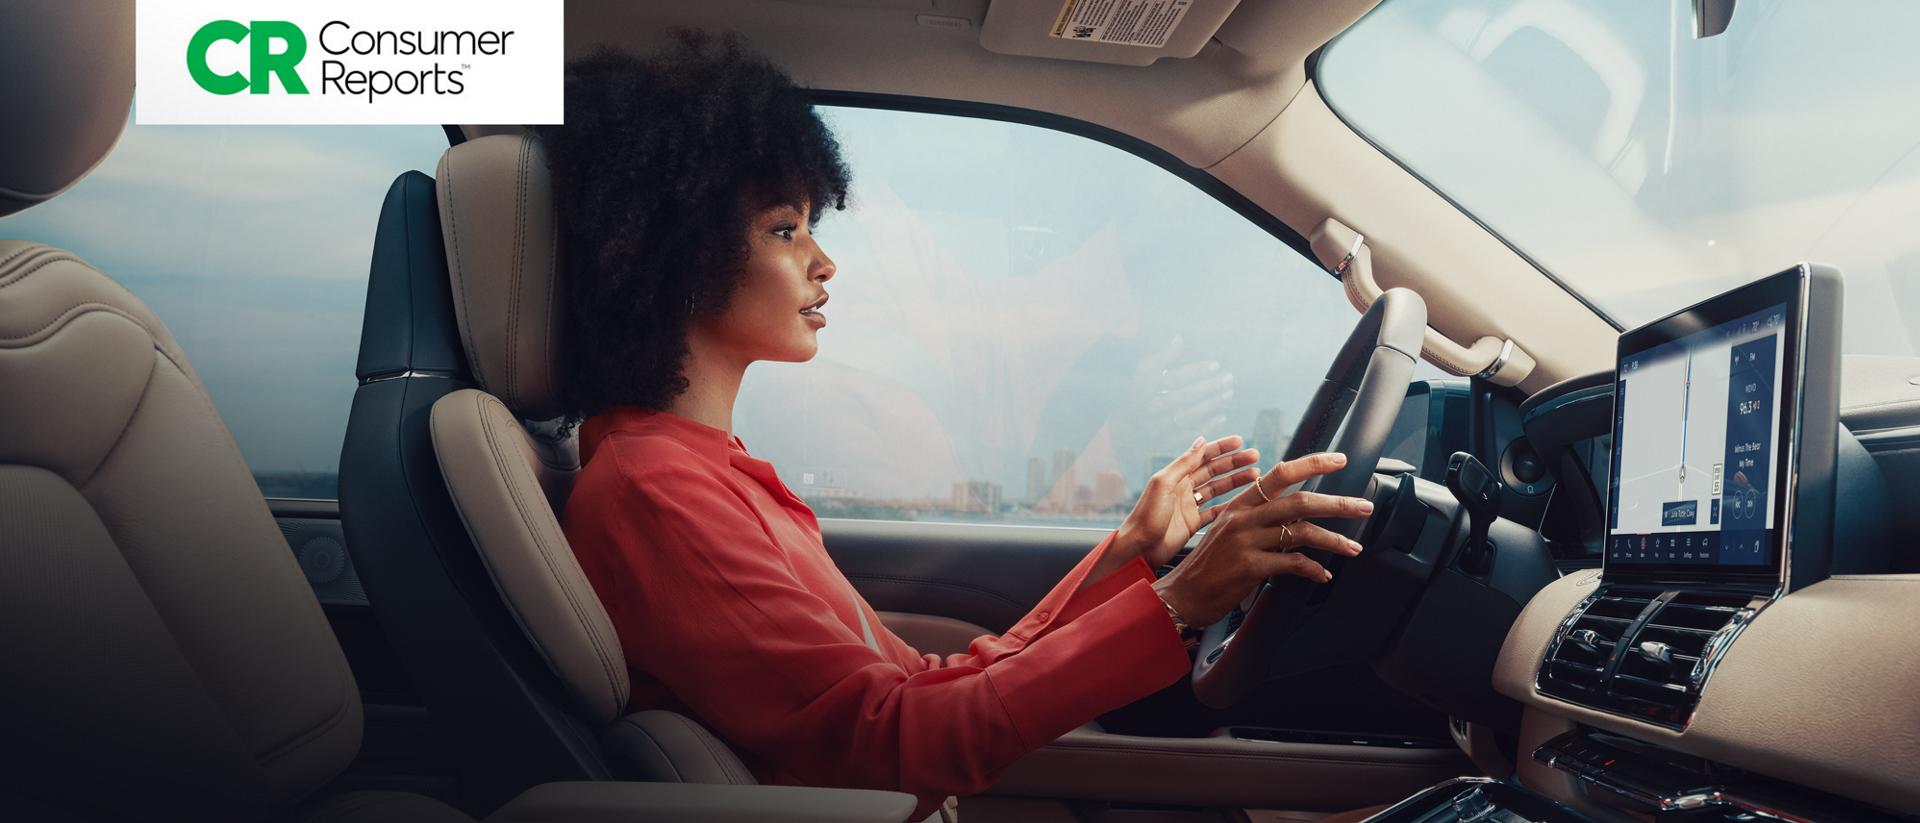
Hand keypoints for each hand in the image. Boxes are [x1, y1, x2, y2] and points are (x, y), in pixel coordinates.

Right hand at [1110, 336, 1236, 458]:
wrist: (1123, 427)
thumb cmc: (1139, 393)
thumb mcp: (1144, 372)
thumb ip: (1162, 357)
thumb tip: (1179, 339)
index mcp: (1146, 387)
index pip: (1175, 378)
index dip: (1196, 371)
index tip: (1216, 364)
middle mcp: (1151, 407)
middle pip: (1184, 396)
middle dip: (1209, 387)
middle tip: (1228, 378)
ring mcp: (1157, 425)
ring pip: (1188, 415)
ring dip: (1210, 404)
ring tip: (1227, 393)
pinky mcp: (1164, 441)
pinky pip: (1188, 433)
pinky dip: (1206, 425)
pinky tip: (1221, 416)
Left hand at [1113, 435, 1261, 570]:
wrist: (1139, 548)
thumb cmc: (1146, 516)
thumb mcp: (1164, 484)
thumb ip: (1183, 463)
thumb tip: (1200, 441)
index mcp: (1175, 476)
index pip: (1202, 457)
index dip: (1221, 448)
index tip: (1240, 441)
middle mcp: (1183, 488)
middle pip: (1214, 471)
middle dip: (1234, 463)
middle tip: (1255, 457)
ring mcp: (1189, 506)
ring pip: (1217, 489)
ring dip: (1236, 481)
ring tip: (1255, 475)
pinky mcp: (1193, 524)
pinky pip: (1215, 511)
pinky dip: (1230, 505)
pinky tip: (1244, 501)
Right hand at [1151, 452, 1371, 627]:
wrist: (1183, 595)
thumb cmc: (1209, 566)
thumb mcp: (1228, 532)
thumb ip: (1258, 520)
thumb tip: (1296, 518)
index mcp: (1240, 505)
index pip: (1280, 474)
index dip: (1313, 464)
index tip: (1340, 460)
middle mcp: (1242, 518)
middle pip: (1299, 501)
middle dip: (1338, 504)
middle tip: (1364, 507)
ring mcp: (1245, 541)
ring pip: (1301, 531)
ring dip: (1334, 539)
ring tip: (1354, 547)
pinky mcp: (1249, 566)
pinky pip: (1292, 562)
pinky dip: (1313, 569)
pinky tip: (1323, 574)